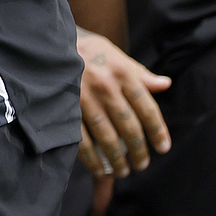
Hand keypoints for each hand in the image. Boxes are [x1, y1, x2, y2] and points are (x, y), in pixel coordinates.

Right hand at [74, 29, 170, 178]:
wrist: (50, 45)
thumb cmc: (88, 51)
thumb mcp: (116, 55)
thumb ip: (140, 73)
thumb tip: (165, 85)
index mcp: (121, 72)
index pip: (146, 107)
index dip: (158, 130)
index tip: (163, 147)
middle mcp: (105, 86)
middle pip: (129, 126)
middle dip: (138, 150)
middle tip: (142, 164)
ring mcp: (84, 99)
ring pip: (107, 136)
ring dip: (117, 158)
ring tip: (123, 171)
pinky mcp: (66, 109)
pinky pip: (82, 140)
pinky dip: (92, 159)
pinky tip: (100, 169)